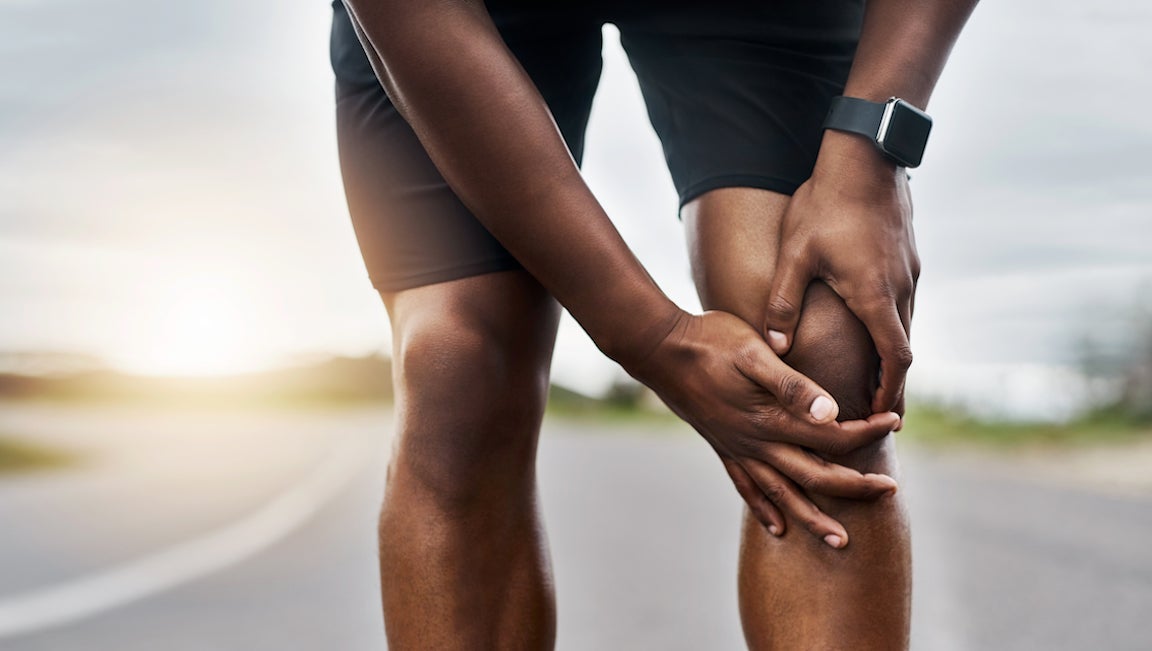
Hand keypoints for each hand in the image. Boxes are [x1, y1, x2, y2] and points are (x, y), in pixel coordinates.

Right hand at [627, 310, 899, 547]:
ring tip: (840, 542)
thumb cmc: (711, 340)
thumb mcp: (755, 353)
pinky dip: (764, 509)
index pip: (831, 435)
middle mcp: (757, 442)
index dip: (867, 432)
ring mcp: (738, 449)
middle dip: (855, 487)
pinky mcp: (722, 447)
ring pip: (783, 495)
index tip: (895, 422)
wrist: (658, 348)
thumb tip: (833, 412)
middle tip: (891, 492)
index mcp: (771, 417)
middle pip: (815, 476)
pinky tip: (778, 527)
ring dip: (813, 519)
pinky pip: (747, 488)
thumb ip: (793, 385)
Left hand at [762, 134, 918, 414]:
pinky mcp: (909, 256)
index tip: (879, 415)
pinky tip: (875, 327)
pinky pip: (905, 302)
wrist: (865, 155)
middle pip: (904, 349)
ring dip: (894, 354)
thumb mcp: (794, 256)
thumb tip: (774, 345)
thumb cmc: (824, 204)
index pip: (894, 360)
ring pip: (907, 324)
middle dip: (892, 382)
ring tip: (876, 378)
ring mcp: (910, 271)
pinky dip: (894, 326)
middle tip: (878, 410)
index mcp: (874, 296)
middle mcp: (901, 288)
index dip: (889, 391)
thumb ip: (783, 303)